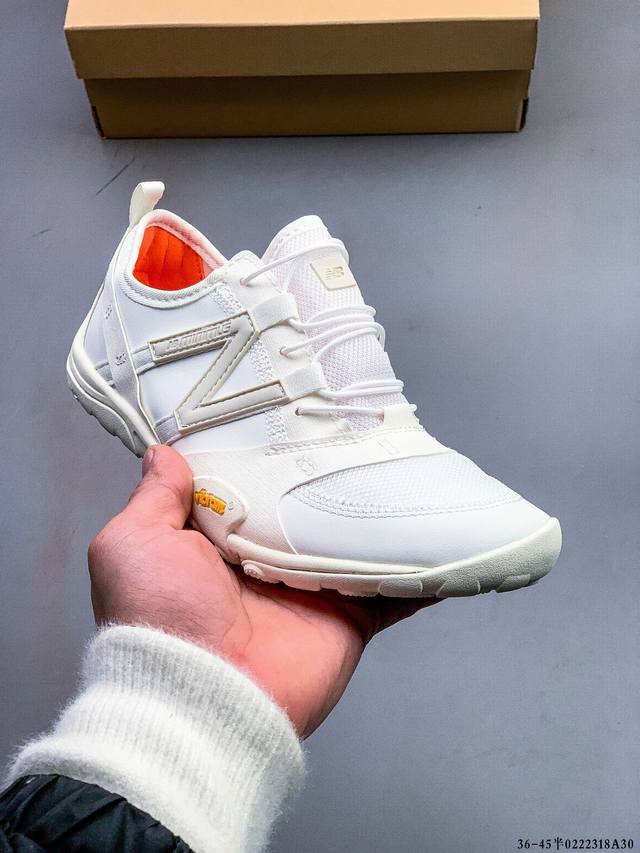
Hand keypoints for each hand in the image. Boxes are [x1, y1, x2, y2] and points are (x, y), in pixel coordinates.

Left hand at [89, 445, 439, 736]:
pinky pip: (394, 586)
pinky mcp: (348, 614)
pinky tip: (446, 534)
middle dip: (329, 472)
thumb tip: (162, 453)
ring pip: (355, 537)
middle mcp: (265, 560)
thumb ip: (154, 497)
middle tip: (360, 423)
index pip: (246, 482)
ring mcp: (311, 587)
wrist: (201, 698)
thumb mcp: (133, 543)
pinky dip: (422, 567)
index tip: (290, 408)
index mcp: (215, 541)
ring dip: (381, 509)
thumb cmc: (159, 618)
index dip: (265, 449)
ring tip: (411, 462)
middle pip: (307, 506)